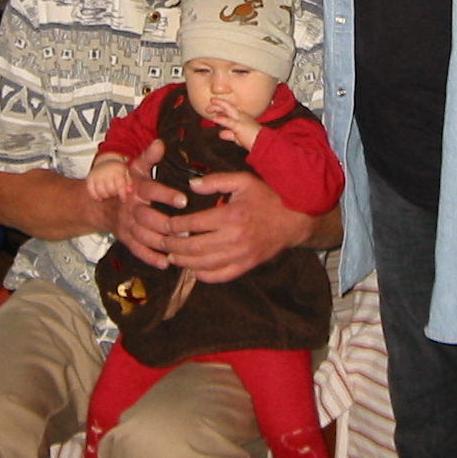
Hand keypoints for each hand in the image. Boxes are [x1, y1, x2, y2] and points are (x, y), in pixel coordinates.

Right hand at [86, 156, 134, 200]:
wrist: (105, 161)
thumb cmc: (117, 170)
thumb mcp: (125, 173)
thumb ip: (128, 182)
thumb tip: (129, 191)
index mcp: (117, 171)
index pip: (120, 186)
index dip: (122, 195)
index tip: (124, 200)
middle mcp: (106, 173)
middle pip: (110, 190)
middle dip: (114, 194)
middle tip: (114, 192)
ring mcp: (97, 176)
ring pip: (101, 192)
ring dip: (105, 196)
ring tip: (108, 194)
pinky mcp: (90, 179)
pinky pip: (91, 191)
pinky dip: (95, 196)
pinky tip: (100, 198)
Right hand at [110, 139, 185, 268]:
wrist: (98, 204)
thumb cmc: (125, 183)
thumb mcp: (136, 167)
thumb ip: (149, 157)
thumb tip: (160, 143)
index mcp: (135, 188)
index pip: (150, 191)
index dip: (165, 195)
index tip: (183, 200)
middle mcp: (130, 207)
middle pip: (147, 218)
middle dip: (167, 224)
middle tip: (187, 229)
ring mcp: (127, 225)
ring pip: (144, 236)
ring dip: (162, 242)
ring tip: (181, 245)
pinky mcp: (126, 239)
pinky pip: (137, 250)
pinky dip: (150, 258)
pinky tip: (166, 263)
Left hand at [161, 170, 312, 282]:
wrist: (295, 219)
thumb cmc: (267, 197)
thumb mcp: (243, 181)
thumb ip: (215, 181)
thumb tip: (190, 185)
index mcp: (231, 216)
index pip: (193, 224)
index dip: (174, 226)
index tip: (165, 224)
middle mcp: (234, 238)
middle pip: (193, 247)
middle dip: (172, 246)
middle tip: (161, 242)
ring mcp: (240, 255)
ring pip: (203, 265)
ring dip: (183, 262)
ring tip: (171, 256)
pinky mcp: (246, 266)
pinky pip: (219, 276)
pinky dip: (202, 275)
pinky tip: (193, 269)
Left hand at [205, 97, 260, 150]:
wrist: (264, 144)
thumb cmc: (254, 141)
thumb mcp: (239, 138)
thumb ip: (230, 135)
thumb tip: (221, 133)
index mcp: (243, 118)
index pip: (231, 110)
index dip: (222, 107)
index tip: (213, 107)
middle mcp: (243, 116)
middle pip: (229, 107)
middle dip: (219, 104)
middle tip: (209, 103)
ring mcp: (242, 121)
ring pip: (229, 110)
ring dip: (219, 106)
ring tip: (210, 105)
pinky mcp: (240, 127)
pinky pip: (230, 122)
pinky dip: (222, 119)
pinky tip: (215, 118)